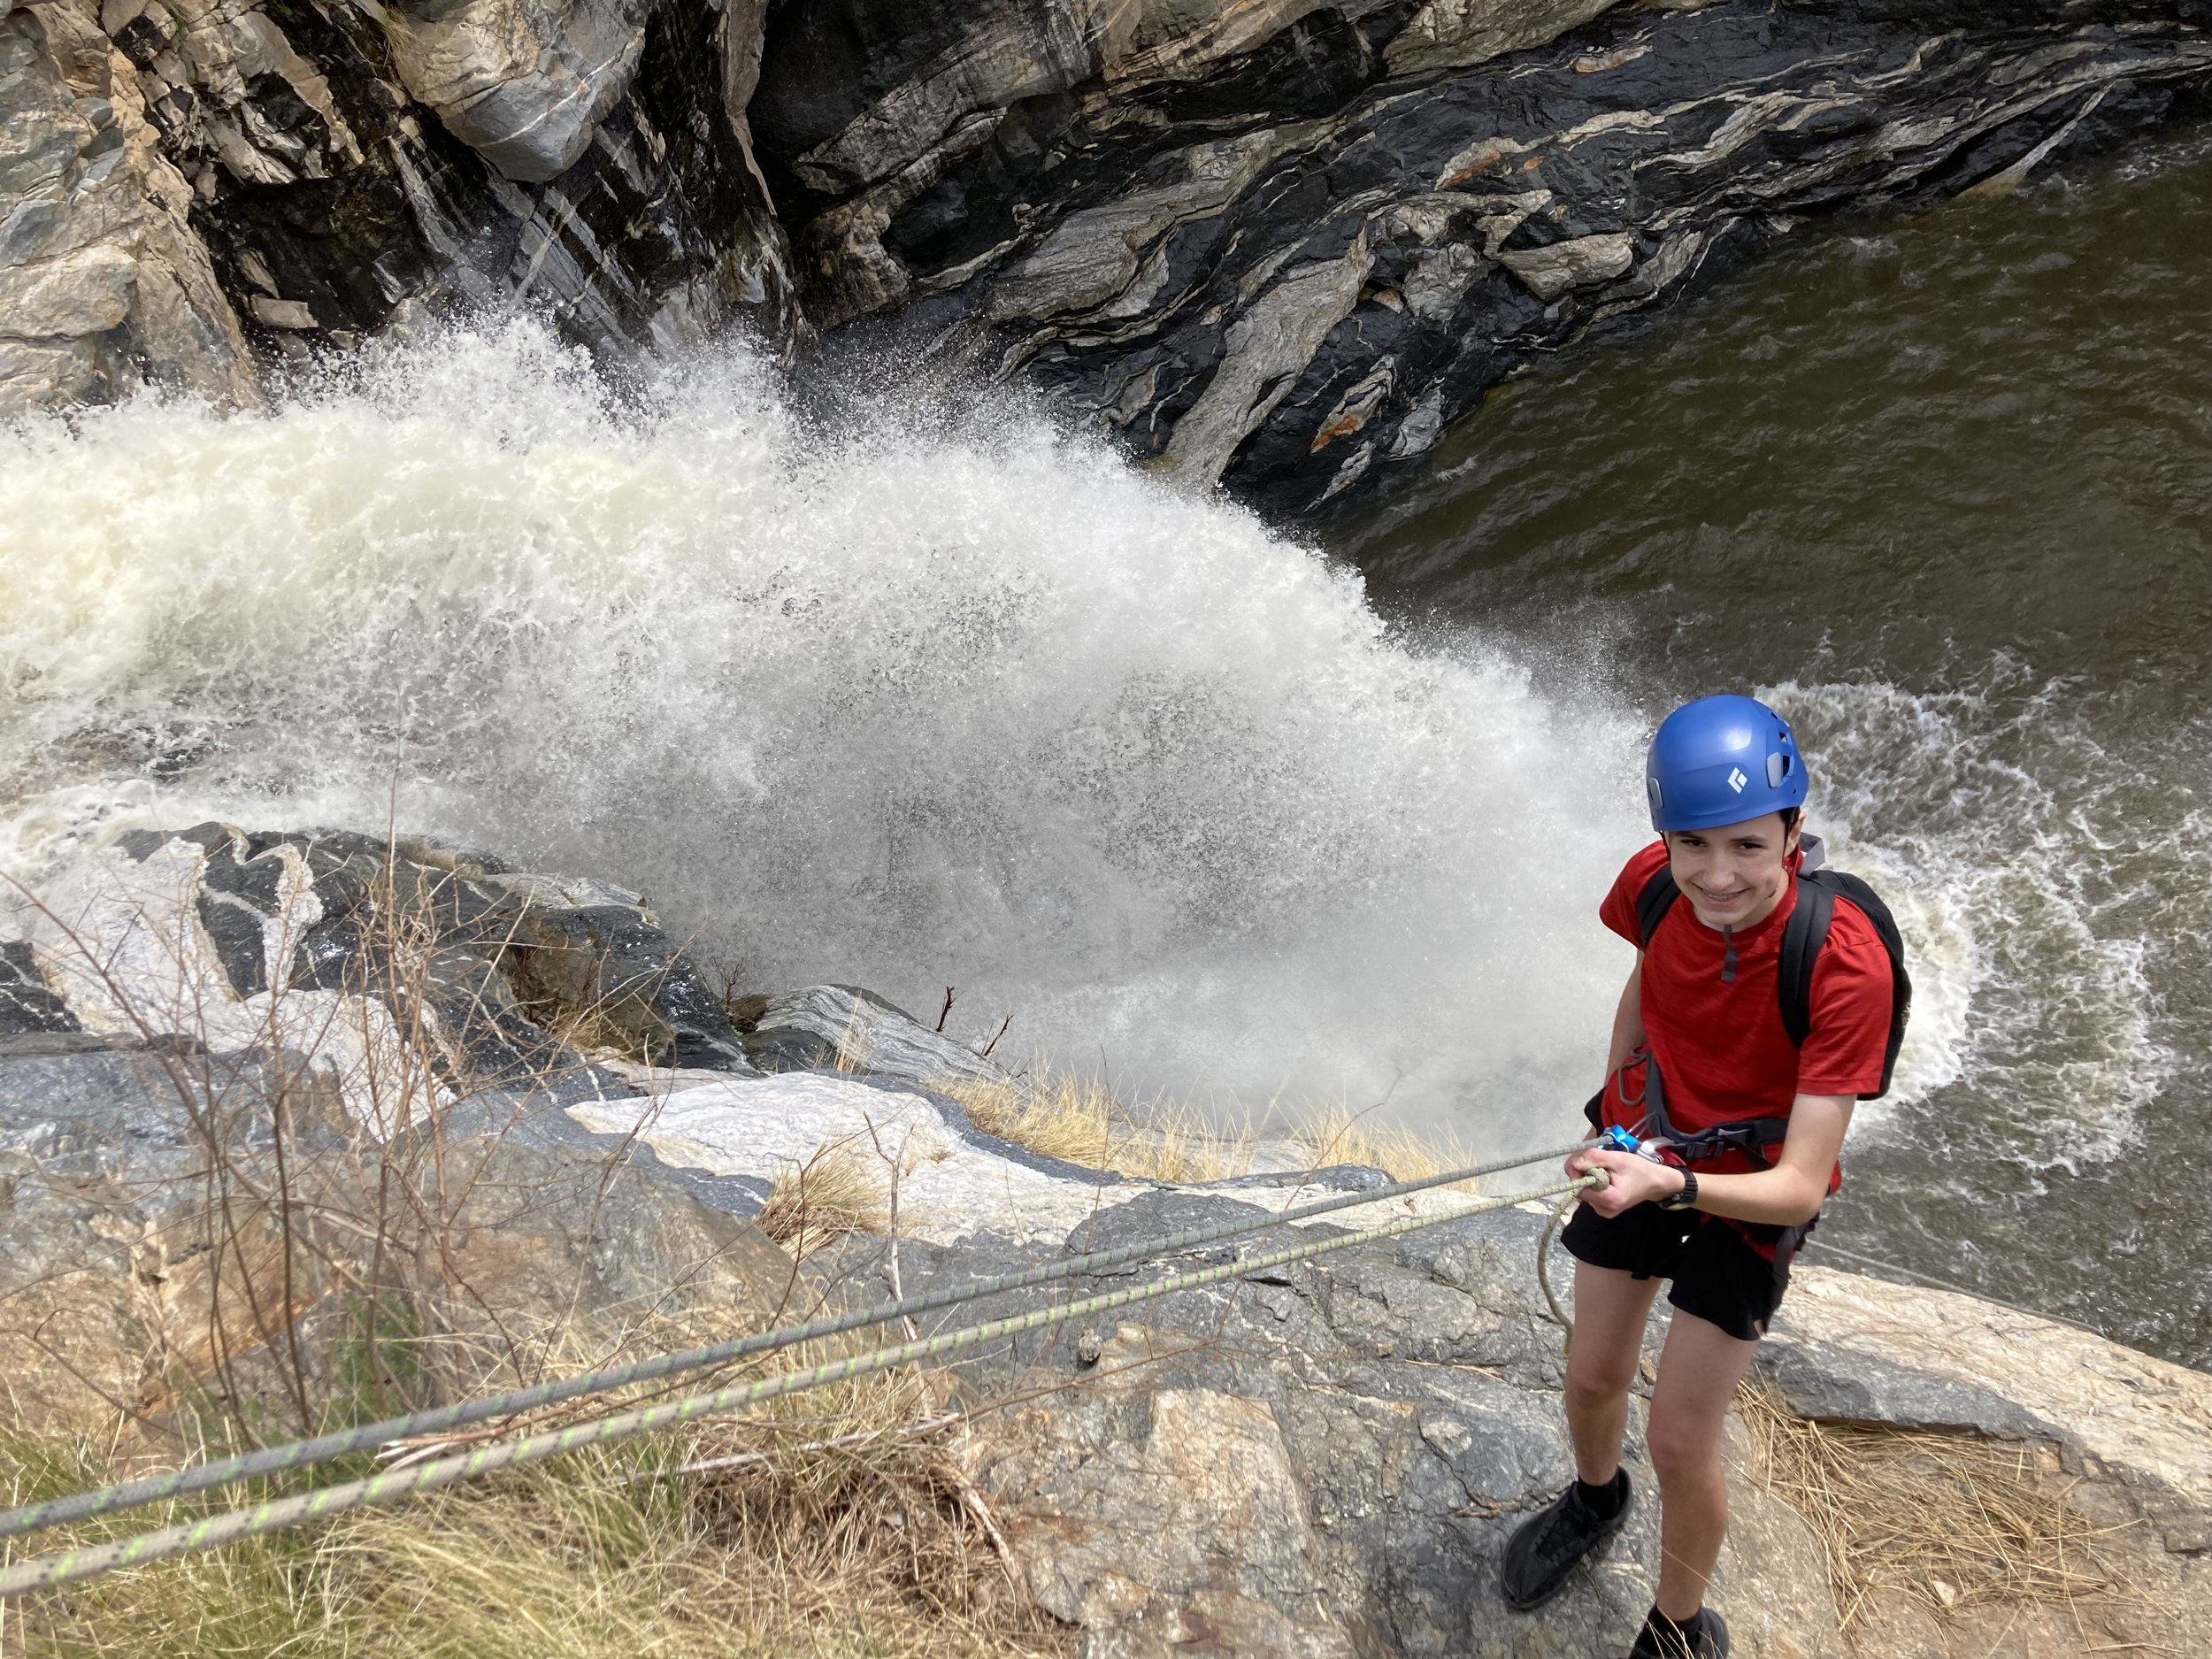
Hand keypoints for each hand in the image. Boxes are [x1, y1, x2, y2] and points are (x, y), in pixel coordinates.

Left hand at [1566, 1147, 1685, 1217]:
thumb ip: (1595, 1159)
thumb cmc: (1639, 1170)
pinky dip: (1592, 1182)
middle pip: (1579, 1189)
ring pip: (1583, 1190)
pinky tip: (1603, 1175)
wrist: (1654, 1182)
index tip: (1583, 1159)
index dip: (1576, 1173)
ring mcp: (1603, 1211)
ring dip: (1587, 1175)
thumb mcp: (1618, 1159)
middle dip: (1582, 1172)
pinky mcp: (1603, 1208)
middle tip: (1594, 1159)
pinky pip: (1590, 1193)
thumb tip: (1573, 1163)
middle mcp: (1603, 1210)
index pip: (1578, 1189)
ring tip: (1602, 1167)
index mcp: (1609, 1200)